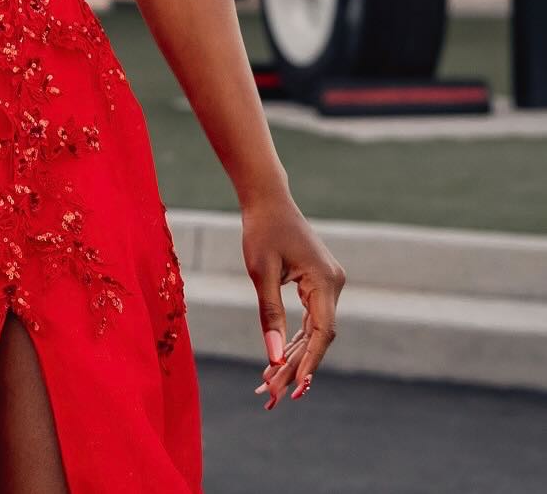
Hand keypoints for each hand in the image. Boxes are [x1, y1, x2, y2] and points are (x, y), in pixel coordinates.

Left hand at [240, 187, 345, 408]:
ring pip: (313, 332)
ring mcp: (328, 285)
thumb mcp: (260, 271)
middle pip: (317, 337)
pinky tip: (278, 362)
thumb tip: (271, 356)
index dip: (309, 363)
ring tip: (270, 387)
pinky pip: (309, 320)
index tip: (295, 389)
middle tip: (271, 396)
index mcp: (325, 280)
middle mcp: (333, 284)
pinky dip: (294, 340)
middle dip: (295, 366)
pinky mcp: (318, 285)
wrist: (267, 198)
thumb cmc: (262, 229)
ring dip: (293, 357)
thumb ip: (269, 313)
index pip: (322, 333)